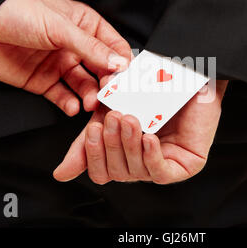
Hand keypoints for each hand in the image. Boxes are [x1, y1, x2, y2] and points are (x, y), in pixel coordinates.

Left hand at [0, 0, 130, 115]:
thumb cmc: (17, 12)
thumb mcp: (61, 27)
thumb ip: (92, 48)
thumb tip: (119, 63)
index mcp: (85, 26)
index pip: (113, 47)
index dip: (122, 63)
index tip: (126, 79)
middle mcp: (75, 47)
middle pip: (101, 69)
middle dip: (107, 84)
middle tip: (110, 96)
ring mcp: (60, 65)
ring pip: (84, 85)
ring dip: (90, 95)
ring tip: (90, 102)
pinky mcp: (44, 82)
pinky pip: (63, 96)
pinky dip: (70, 104)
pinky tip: (73, 106)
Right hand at [53, 80, 227, 183]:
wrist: (186, 72)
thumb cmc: (150, 88)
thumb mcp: (110, 110)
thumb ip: (87, 140)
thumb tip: (60, 175)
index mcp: (123, 153)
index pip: (100, 172)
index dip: (92, 156)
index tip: (93, 131)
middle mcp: (140, 163)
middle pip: (115, 173)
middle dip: (111, 145)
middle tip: (114, 118)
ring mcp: (162, 164)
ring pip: (135, 172)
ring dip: (129, 145)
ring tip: (131, 119)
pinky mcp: (184, 165)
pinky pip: (161, 172)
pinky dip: (150, 156)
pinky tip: (148, 138)